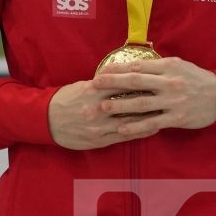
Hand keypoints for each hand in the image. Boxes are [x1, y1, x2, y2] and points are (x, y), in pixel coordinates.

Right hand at [47, 78, 164, 150]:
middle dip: (150, 98)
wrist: (46, 120)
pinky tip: (153, 127)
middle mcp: (97, 108)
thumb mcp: (83, 86)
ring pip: (130, 121)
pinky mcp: (98, 140)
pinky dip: (140, 132)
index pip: (122, 84)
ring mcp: (99, 126)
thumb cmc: (66, 99)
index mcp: (93, 91)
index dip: (142, 82)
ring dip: (149, 117)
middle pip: (129, 102)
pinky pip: (124, 136)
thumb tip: (124, 76)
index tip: (158, 78)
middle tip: (168, 95)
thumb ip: (103, 83)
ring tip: (166, 112)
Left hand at [90, 56, 215, 137]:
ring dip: (120, 105)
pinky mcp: (176, 118)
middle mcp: (169, 82)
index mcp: (169, 66)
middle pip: (136, 81)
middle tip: (95, 84)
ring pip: (141, 103)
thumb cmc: (196, 79)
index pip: (138, 66)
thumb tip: (133, 65)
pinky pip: (152, 123)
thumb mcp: (179, 65)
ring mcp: (172, 101)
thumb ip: (158, 66)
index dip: (118, 68)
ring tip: (102, 107)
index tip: (102, 70)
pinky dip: (136, 126)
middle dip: (113, 83)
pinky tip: (122, 128)